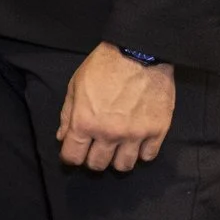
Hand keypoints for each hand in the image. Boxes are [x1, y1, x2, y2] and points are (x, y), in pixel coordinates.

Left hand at [57, 42, 175, 171]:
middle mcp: (109, 134)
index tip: (74, 152)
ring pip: (124, 166)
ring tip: (117, 148)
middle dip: (92, 159)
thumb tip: (62, 137)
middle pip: (97, 164)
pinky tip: (137, 143)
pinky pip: (148, 156)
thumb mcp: (75, 85)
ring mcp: (135, 135)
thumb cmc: (103, 66)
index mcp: (85, 122)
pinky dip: (141, 153)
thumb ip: (67, 115)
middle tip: (95, 149)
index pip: (73, 157)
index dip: (70, 157)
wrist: (139, 53)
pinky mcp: (157, 131)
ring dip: (117, 160)